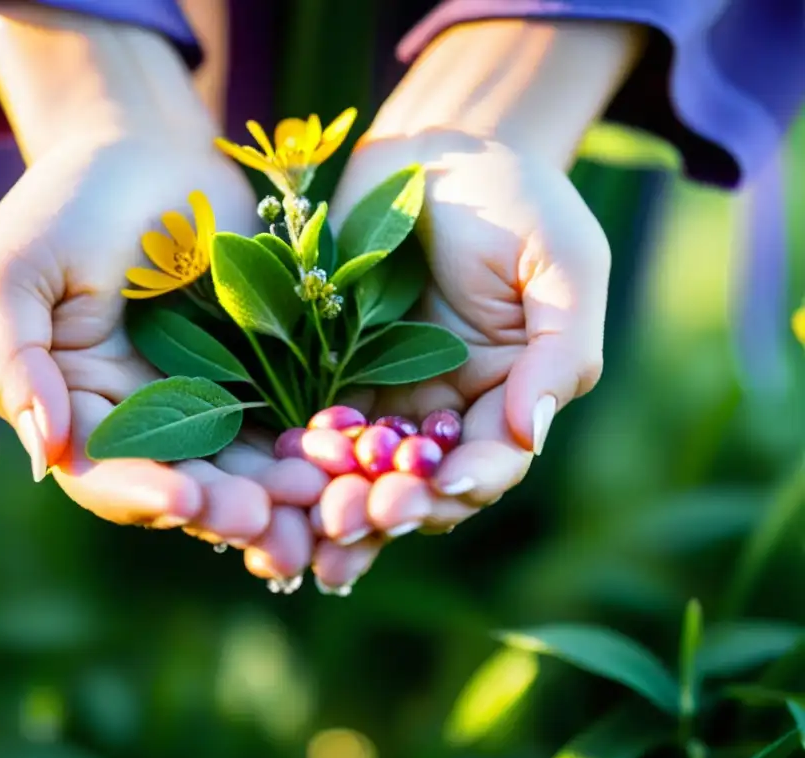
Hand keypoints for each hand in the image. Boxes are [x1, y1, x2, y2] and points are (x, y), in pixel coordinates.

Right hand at [0, 7, 322, 580]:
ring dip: (274, 493)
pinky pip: (282, 423)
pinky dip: (309, 446)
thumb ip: (14, 360)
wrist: (149, 148)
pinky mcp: (260, 375)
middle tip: (268, 523)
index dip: (141, 494)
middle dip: (222, 509)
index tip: (189, 503)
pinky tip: (341, 456)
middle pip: (179, 486)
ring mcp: (202, 400)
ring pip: (237, 467)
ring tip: (317, 502)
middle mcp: (139, 417)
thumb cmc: (69, 200)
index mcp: (75, 406)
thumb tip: (44, 451)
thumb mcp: (15, 270)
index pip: (102, 473)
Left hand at [308, 17, 639, 591]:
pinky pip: (318, 428)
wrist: (434, 149)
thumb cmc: (515, 196)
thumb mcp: (561, 261)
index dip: (471, 482)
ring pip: (366, 471)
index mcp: (511, 393)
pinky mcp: (335, 375)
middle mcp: (450, 409)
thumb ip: (558, 347)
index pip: (496, 460)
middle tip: (354, 522)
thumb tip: (532, 432)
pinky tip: (275, 475)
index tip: (441, 487)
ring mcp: (391, 396)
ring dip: (340, 504)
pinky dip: (301, 458)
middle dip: (392, 509)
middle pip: (423, 483)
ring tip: (311, 528)